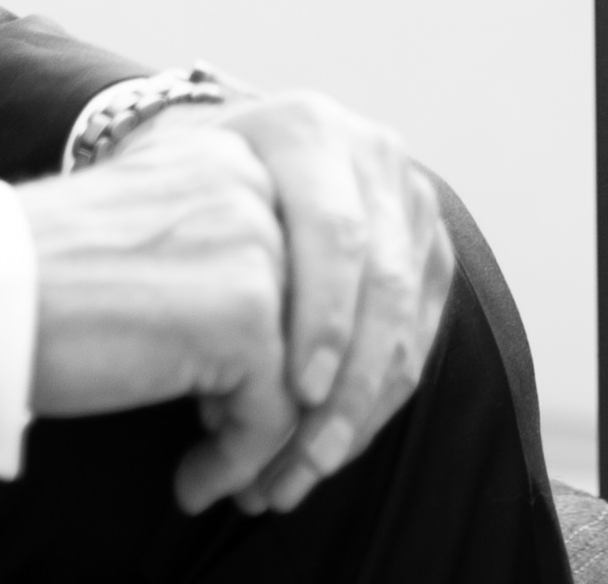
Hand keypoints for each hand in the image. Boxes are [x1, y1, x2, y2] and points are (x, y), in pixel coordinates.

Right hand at [19, 121, 292, 508]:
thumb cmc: (42, 278)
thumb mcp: (153, 239)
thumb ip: (220, 258)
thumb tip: (291, 342)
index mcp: (239, 159)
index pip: (305, 266)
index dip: (290, 349)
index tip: (256, 404)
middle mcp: (260, 191)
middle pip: (313, 321)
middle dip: (288, 404)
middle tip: (254, 462)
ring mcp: (258, 250)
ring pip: (303, 375)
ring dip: (263, 442)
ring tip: (219, 478)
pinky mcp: (243, 315)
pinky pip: (268, 414)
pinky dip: (235, 461)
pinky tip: (191, 481)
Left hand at [206, 93, 449, 514]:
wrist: (228, 161)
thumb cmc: (182, 194)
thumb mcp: (177, 200)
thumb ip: (196, 259)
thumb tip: (209, 386)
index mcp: (307, 130)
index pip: (334, 232)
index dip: (323, 317)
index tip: (297, 394)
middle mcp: (371, 154)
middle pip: (381, 284)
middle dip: (347, 388)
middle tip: (302, 464)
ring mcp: (410, 198)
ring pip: (406, 322)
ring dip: (361, 412)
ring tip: (302, 476)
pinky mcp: (429, 245)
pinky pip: (419, 335)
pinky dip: (377, 401)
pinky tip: (330, 450)